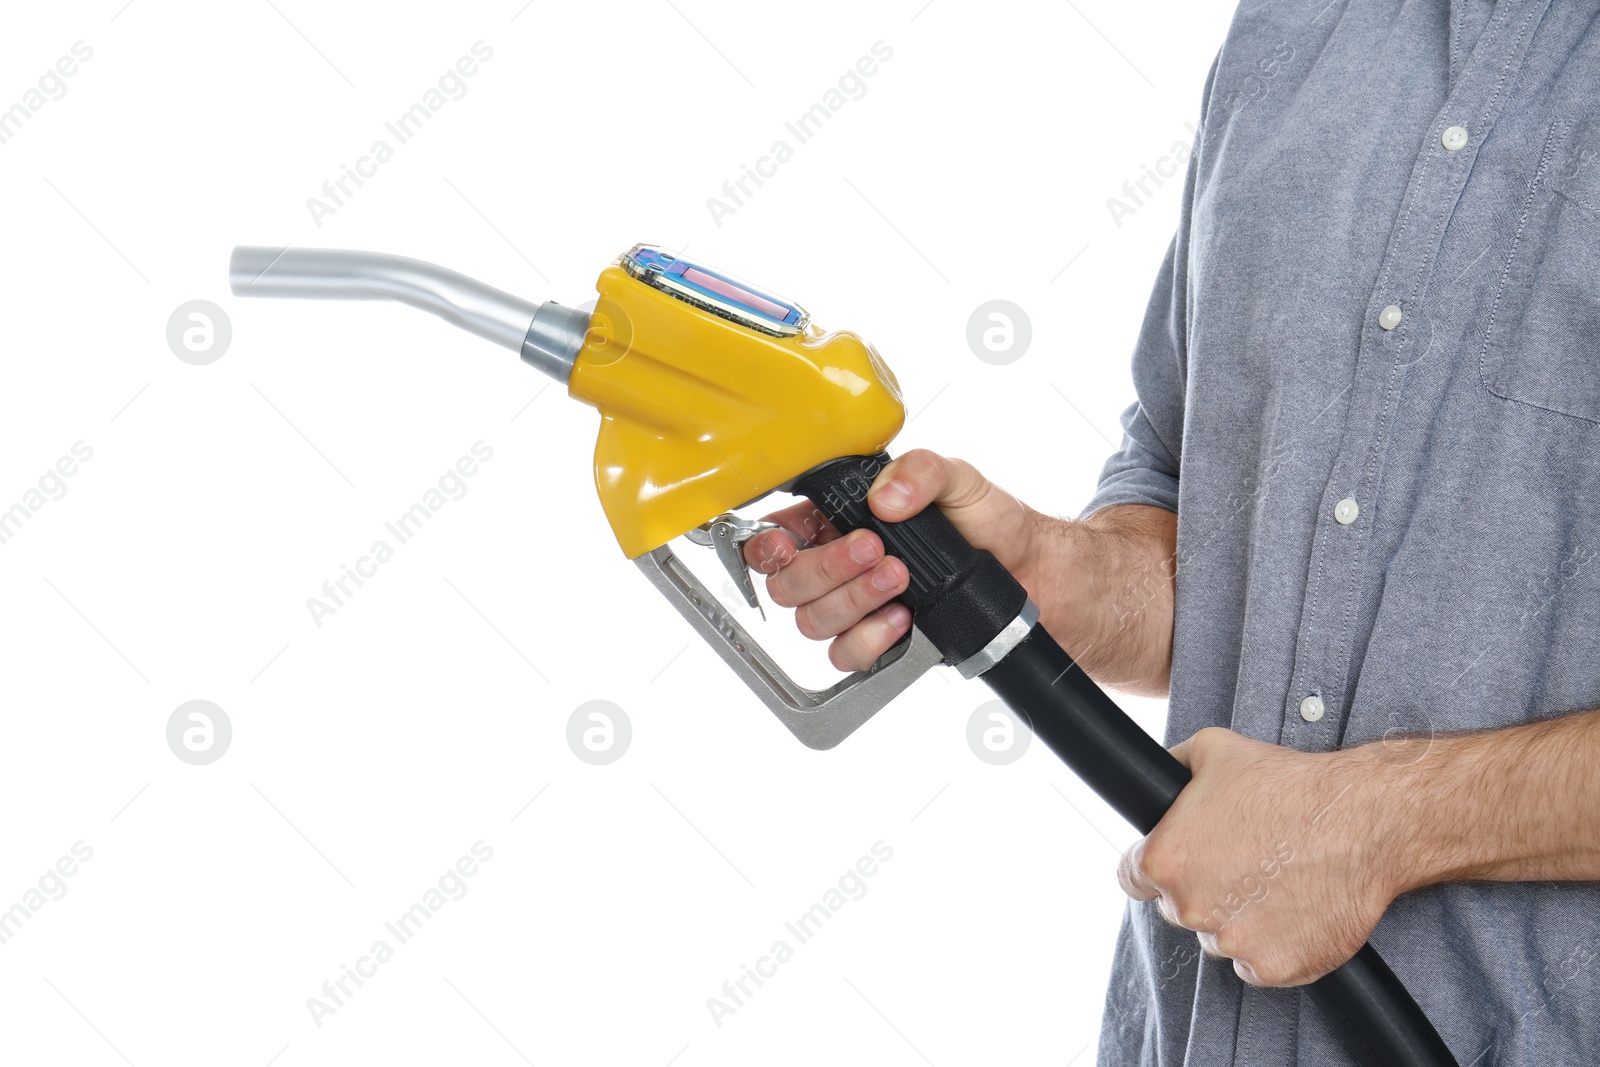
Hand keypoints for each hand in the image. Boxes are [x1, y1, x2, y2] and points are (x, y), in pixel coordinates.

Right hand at [741, 449, 1037, 671]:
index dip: (766, 544)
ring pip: (812, 622)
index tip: (787, 543)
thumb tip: (886, 498)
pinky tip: (902, 619)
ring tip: (900, 579)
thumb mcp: (960, 480)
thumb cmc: (992, 524)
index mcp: (841, 519)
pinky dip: (869, 638)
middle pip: (788, 584)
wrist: (1033, 575)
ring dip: (853, 600)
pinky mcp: (880, 643)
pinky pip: (846, 656)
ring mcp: (857, 608)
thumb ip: (922, 471)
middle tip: (875, 549)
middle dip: (827, 568)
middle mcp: (840, 565)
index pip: (777, 535)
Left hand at [1117, 727, 1399, 986]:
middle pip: (1178, 907)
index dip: (1159, 866)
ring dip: (1236, 918)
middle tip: (1243, 861)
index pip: (1132, 878)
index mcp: (1164, 860)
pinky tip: (1293, 908)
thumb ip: (1168, 771)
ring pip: (1218, 937)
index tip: (1183, 861)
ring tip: (1275, 880)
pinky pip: (1257, 963)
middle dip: (1202, 888)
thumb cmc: (1289, 784)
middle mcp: (1190, 908)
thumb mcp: (1211, 749)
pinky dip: (1271, 943)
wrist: (1363, 819)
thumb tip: (1151, 782)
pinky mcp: (1276, 968)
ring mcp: (1233, 943)